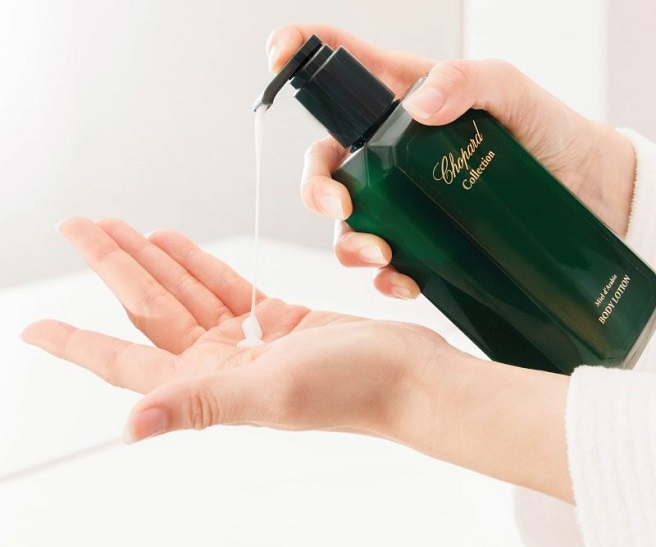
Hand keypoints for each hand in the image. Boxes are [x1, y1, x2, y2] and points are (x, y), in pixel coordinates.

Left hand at [21, 217, 572, 502]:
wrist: (410, 376)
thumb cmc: (355, 388)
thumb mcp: (272, 392)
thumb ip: (201, 403)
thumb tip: (132, 427)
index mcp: (210, 384)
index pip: (126, 359)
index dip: (78, 344)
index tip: (35, 331)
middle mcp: (222, 365)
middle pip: (151, 308)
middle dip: (114, 265)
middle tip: (80, 227)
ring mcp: (250, 342)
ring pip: (187, 292)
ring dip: (154, 259)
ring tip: (120, 227)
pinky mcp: (279, 321)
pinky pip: (227, 288)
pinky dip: (201, 264)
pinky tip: (178, 244)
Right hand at [267, 25, 636, 298]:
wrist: (590, 194)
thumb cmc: (551, 133)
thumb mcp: (514, 92)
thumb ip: (468, 80)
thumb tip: (420, 104)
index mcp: (405, 102)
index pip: (343, 73)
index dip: (302, 56)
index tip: (278, 54)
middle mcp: (394, 155)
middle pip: (326, 165)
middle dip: (316, 188)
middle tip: (339, 207)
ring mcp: (405, 202)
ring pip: (348, 224)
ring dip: (348, 243)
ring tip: (381, 255)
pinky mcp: (423, 243)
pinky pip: (384, 265)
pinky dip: (385, 277)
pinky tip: (404, 279)